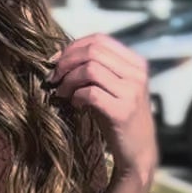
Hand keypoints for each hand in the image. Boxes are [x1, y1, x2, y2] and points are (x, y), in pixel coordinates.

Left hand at [47, 33, 157, 189]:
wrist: (138, 152)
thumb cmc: (118, 120)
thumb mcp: (111, 89)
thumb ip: (96, 70)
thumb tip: (60, 58)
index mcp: (135, 63)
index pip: (100, 39)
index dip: (73, 47)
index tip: (56, 61)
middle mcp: (136, 74)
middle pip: (93, 51)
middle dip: (67, 62)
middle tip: (54, 78)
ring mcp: (132, 92)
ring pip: (90, 69)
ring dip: (68, 80)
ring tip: (61, 93)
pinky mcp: (123, 111)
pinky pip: (91, 93)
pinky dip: (76, 96)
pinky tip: (75, 105)